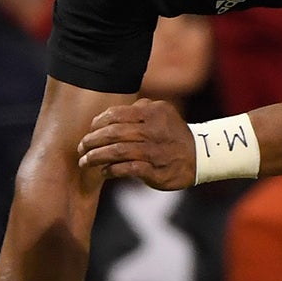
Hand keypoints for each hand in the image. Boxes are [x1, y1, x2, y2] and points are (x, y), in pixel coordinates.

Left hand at [77, 99, 194, 187]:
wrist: (200, 156)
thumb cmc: (174, 134)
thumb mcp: (163, 113)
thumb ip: (141, 108)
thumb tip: (113, 113)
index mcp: (152, 113)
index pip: (116, 115)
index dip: (98, 123)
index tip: (90, 130)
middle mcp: (152, 130)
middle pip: (112, 134)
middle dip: (91, 141)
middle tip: (81, 147)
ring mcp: (154, 151)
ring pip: (116, 152)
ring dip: (96, 157)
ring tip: (85, 161)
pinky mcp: (155, 170)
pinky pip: (127, 169)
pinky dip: (112, 170)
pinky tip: (105, 171)